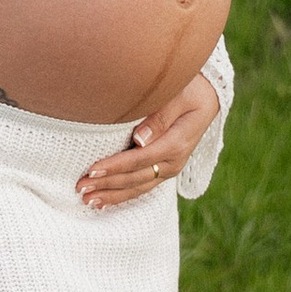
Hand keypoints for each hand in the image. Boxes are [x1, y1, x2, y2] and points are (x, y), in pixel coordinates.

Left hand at [78, 72, 221, 209]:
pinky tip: (105, 201)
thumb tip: (139, 139)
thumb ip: (161, 115)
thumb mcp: (180, 95)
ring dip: (112, 195)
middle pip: (135, 178)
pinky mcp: (165, 168)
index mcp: (176, 144)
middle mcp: (173, 161)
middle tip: (80, 188)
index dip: (115, 166)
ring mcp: (170, 168)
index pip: (139, 159)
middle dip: (107, 184)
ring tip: (87, 200)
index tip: (92, 170)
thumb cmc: (191, 89)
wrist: (210, 97)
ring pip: (137, 187)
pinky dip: (123, 195)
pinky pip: (142, 186)